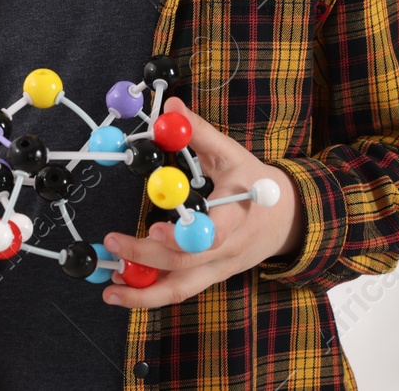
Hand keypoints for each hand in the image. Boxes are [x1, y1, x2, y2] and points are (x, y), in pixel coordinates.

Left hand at [102, 96, 303, 307]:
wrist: (289, 219)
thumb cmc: (257, 184)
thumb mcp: (232, 154)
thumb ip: (200, 132)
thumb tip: (171, 105)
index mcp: (237, 217)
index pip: (212, 235)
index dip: (183, 237)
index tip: (153, 228)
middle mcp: (228, 250)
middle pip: (186, 265)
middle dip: (145, 258)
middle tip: (113, 243)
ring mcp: (219, 269)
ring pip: (181, 290)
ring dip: (144, 293)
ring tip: (110, 289)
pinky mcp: (210, 278)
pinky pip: (180, 290)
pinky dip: (151, 292)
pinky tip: (124, 287)